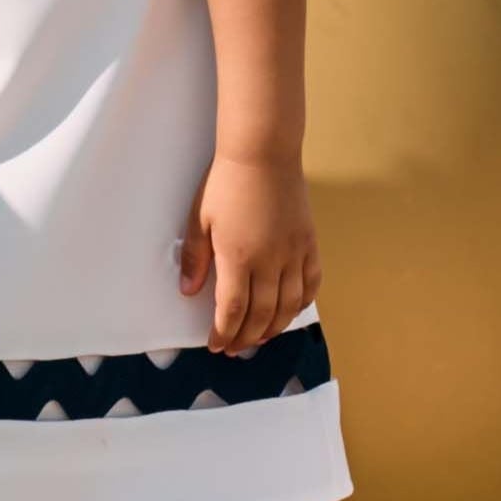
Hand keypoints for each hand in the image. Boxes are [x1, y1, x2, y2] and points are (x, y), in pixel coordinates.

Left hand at [180, 152, 320, 356]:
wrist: (263, 153)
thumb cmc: (227, 182)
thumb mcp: (200, 218)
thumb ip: (195, 258)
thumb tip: (188, 291)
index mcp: (238, 257)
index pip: (232, 310)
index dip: (224, 332)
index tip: (216, 344)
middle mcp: (270, 261)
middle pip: (261, 314)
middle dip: (246, 337)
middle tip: (235, 347)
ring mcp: (294, 253)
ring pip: (289, 305)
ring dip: (274, 327)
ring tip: (261, 337)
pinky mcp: (309, 243)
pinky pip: (311, 283)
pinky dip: (302, 303)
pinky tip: (290, 310)